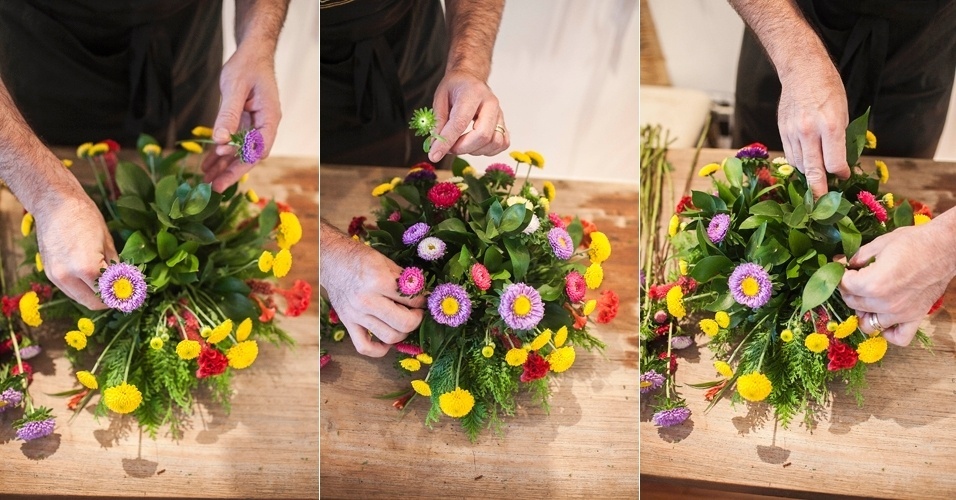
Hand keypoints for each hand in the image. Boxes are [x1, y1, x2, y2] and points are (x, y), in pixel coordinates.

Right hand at [32, 185, 117, 309]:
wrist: (54, 203)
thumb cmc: (85, 216)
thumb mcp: (107, 242)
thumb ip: (115, 267)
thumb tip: (125, 283)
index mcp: (86, 267)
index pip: (109, 293)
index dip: (124, 295)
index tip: (134, 294)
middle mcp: (67, 276)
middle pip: (93, 303)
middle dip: (111, 300)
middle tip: (124, 293)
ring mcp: (55, 276)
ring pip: (80, 299)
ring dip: (96, 297)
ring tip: (112, 286)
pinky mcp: (49, 273)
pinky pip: (70, 290)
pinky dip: (84, 290)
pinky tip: (95, 280)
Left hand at [202, 43, 280, 192]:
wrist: (252, 53)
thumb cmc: (247, 66)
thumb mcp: (235, 87)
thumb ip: (228, 115)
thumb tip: (221, 141)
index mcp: (269, 117)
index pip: (259, 148)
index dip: (242, 163)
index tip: (224, 175)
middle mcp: (265, 125)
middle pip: (250, 155)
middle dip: (232, 171)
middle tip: (213, 187)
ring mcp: (255, 124)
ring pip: (240, 151)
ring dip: (224, 165)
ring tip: (207, 179)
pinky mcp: (244, 122)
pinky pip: (233, 142)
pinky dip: (221, 152)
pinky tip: (208, 163)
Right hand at [320, 224, 424, 356]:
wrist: (331, 260)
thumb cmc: (360, 258)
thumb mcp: (386, 261)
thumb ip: (406, 280)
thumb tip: (424, 295)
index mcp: (378, 280)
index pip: (413, 299)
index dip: (423, 299)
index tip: (423, 298)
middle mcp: (366, 300)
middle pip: (405, 323)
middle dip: (417, 318)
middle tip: (417, 310)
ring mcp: (356, 315)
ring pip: (390, 337)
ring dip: (403, 332)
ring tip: (403, 320)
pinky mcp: (347, 323)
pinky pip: (365, 347)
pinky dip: (380, 349)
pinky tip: (387, 340)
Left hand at [428, 70, 508, 162]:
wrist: (471, 78)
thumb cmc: (455, 87)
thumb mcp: (440, 98)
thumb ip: (438, 122)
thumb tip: (435, 145)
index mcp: (473, 93)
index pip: (460, 122)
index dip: (447, 141)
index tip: (434, 155)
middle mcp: (490, 103)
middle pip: (482, 135)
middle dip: (463, 148)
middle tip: (449, 148)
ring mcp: (500, 114)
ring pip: (493, 142)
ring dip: (474, 150)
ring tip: (460, 144)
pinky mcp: (504, 123)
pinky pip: (501, 144)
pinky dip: (487, 150)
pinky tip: (474, 145)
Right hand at [777, 59, 850, 199]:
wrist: (802, 71)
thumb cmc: (828, 89)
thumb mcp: (843, 112)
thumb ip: (839, 139)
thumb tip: (838, 162)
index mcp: (831, 126)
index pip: (835, 162)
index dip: (841, 174)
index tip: (844, 177)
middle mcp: (810, 131)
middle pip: (813, 170)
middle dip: (819, 189)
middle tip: (822, 206)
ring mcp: (793, 132)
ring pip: (799, 165)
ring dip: (808, 174)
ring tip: (815, 179)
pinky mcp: (782, 131)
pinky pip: (790, 155)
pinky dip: (798, 162)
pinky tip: (805, 162)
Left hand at [839, 215, 955, 345]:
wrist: (945, 247)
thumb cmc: (913, 242)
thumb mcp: (879, 244)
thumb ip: (857, 257)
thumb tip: (839, 262)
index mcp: (873, 283)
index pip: (844, 286)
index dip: (842, 275)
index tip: (846, 269)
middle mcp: (885, 303)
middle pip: (853, 304)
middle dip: (850, 291)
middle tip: (856, 280)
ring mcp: (901, 313)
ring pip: (868, 324)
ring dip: (863, 312)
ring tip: (867, 297)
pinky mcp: (916, 318)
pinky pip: (898, 337)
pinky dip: (888, 332)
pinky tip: (883, 318)